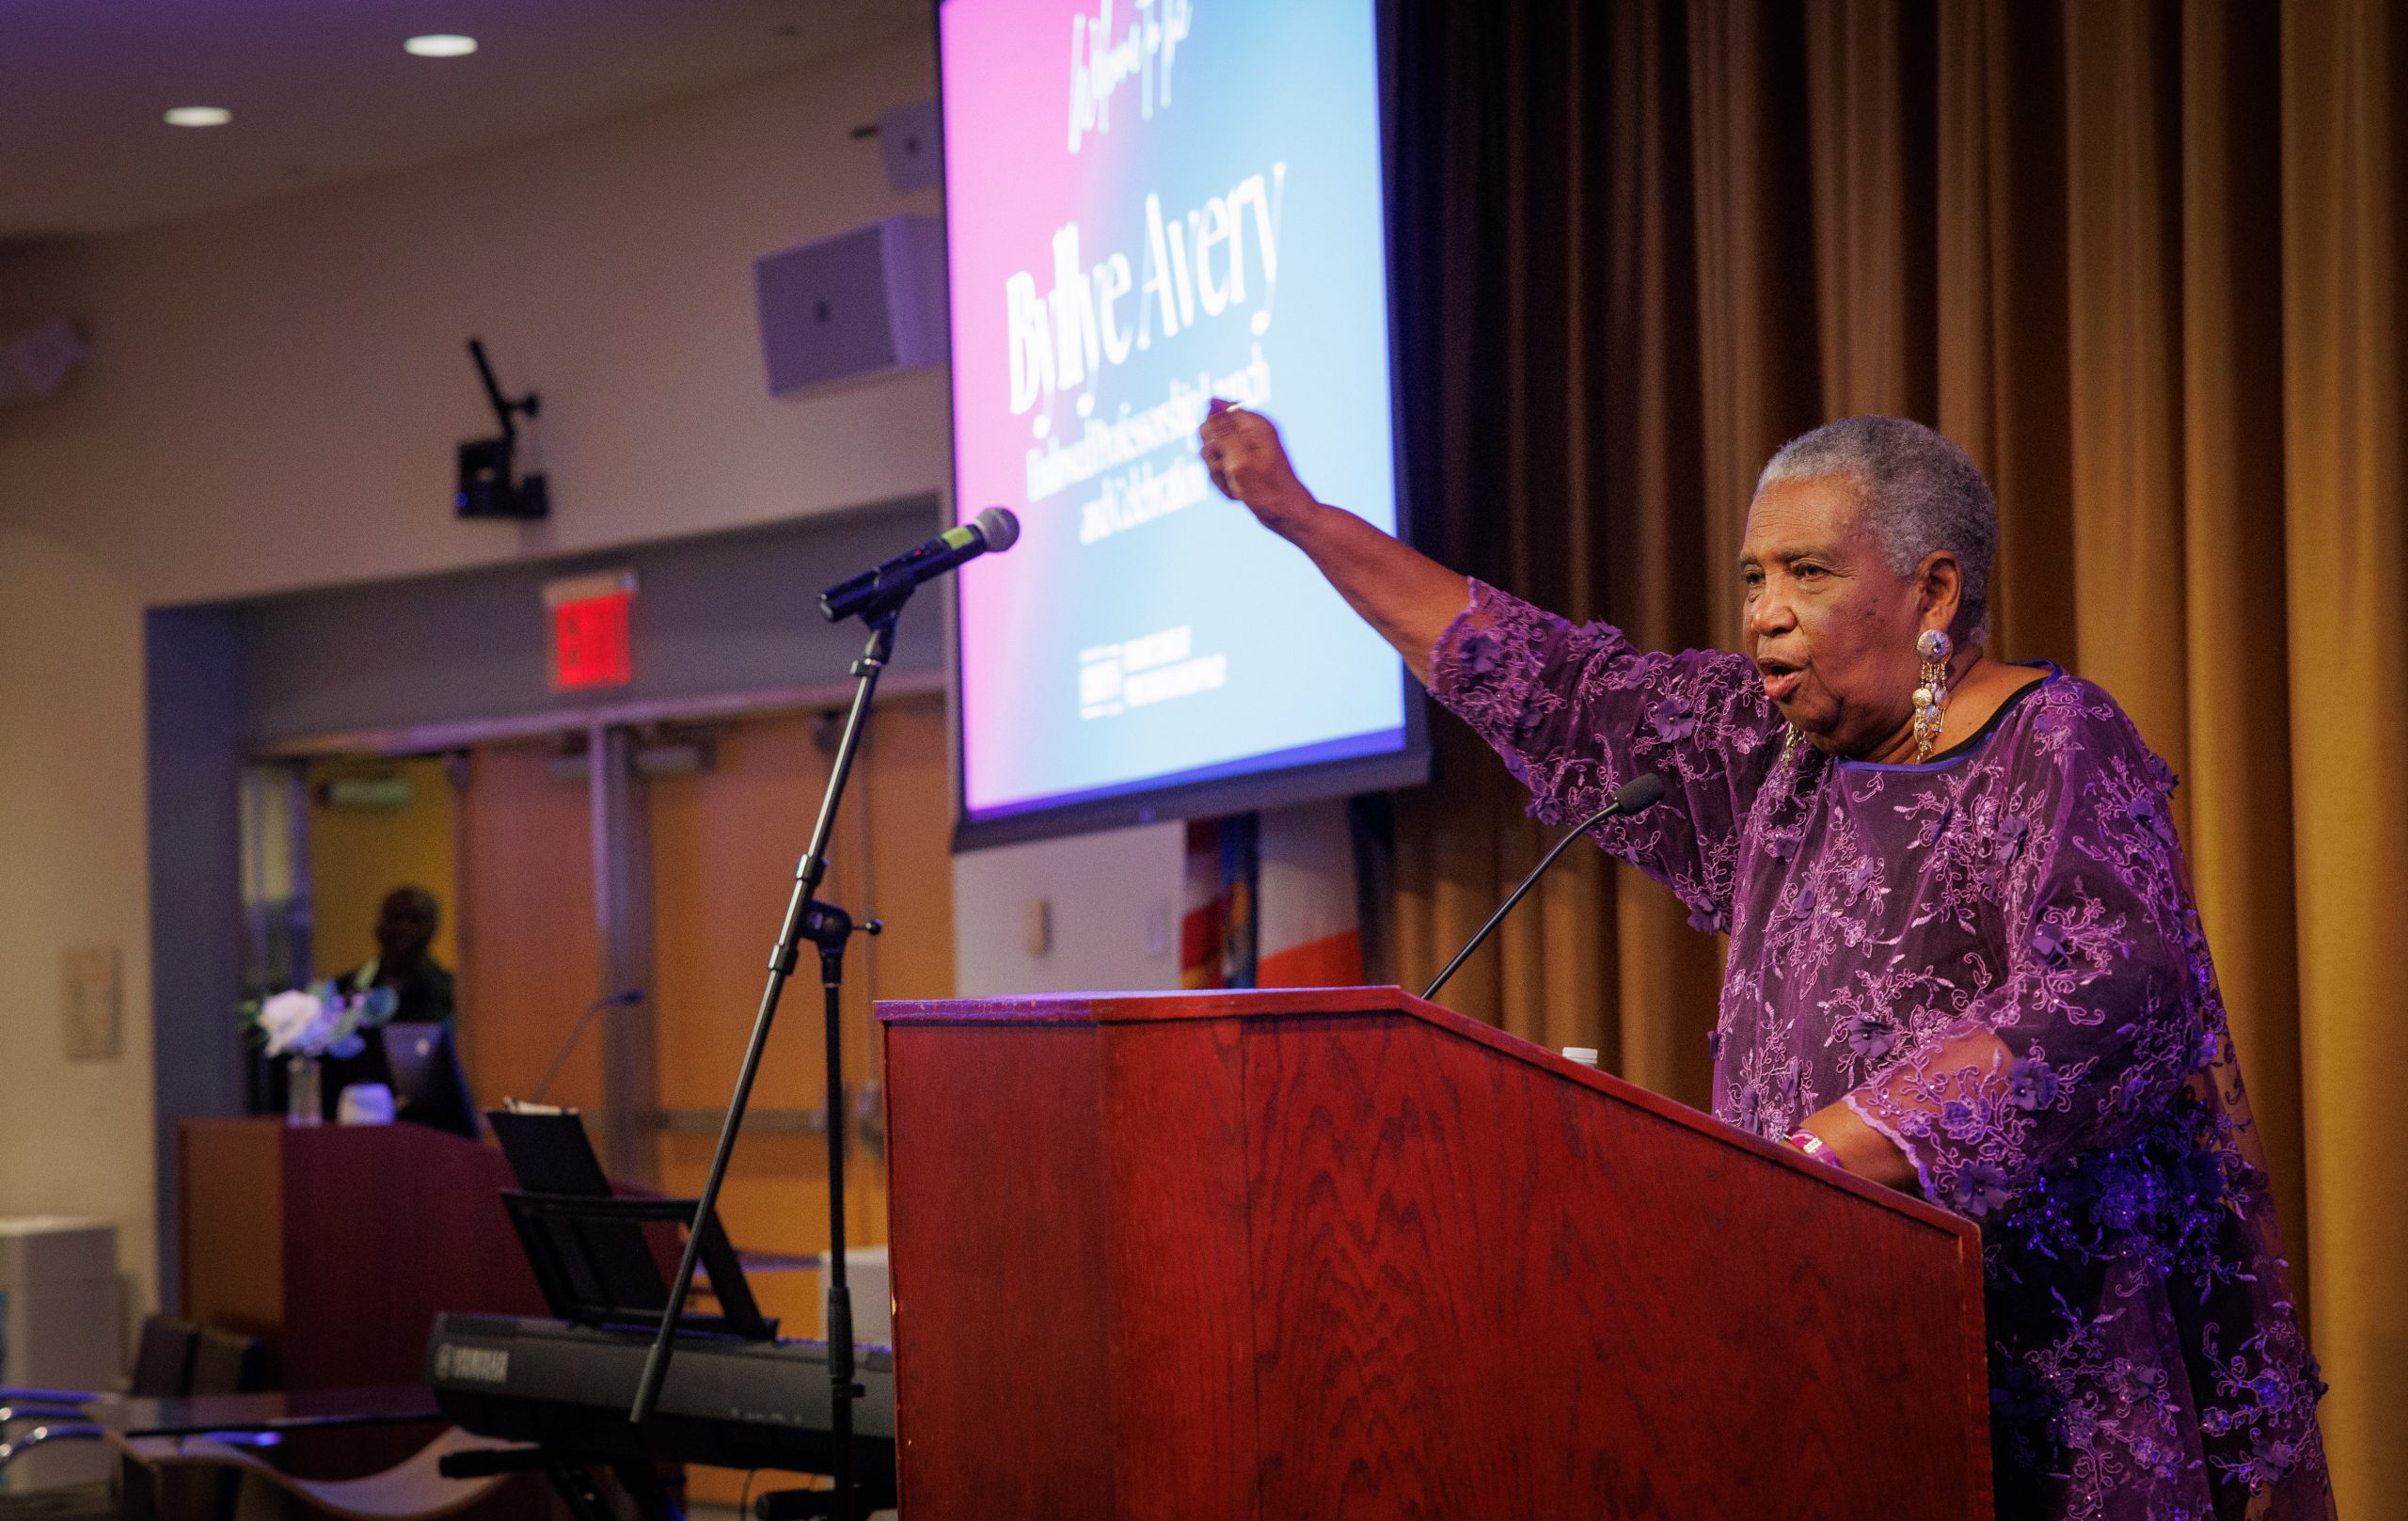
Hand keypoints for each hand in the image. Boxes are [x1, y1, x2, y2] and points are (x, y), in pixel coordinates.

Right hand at [1199, 403, 1319, 536]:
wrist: (1286, 516)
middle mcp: (1250, 434)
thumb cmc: (1268, 490)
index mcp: (1254, 425)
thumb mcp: (1240, 460)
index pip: (1216, 410)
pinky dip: (1225, 485)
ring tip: (1238, 486)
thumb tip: (1210, 402)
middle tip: (1231, 473)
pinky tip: (1239, 493)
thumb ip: (1222, 432)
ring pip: (1212, 457)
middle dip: (1214, 459)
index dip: (1211, 433)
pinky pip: (1219, 471)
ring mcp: (1245, 451)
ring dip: (1219, 476)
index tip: (1221, 451)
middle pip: (1210, 435)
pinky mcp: (1242, 465)